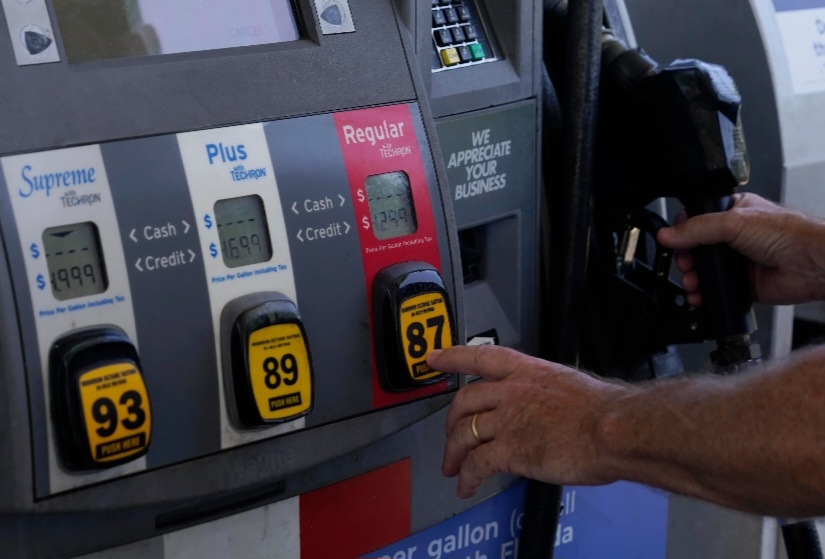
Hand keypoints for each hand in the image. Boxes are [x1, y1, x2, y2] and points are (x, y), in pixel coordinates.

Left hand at [429, 345, 628, 497]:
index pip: (480, 356)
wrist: (614, 429)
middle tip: (449, 434)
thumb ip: (548, 394)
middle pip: (464, 400)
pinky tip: (467, 485)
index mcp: (528, 371)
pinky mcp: (509, 449)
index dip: (452, 357)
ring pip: (464, 433)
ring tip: (453, 467)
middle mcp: (512, 391)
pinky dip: (467, 477)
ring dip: (453, 453)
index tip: (434, 358)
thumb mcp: (571, 387)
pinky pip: (476, 464)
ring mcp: (508, 420)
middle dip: (450, 420)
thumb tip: (547, 407)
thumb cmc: (605, 411)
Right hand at [656, 193, 824, 305]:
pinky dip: (704, 296)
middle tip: (685, 264)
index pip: (697, 220)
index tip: (673, 241)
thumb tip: (668, 234)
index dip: (682, 231)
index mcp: (733, 212)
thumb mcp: (733, 222)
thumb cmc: (788, 234)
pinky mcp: (743, 284)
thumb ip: (697, 229)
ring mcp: (738, 261)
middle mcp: (734, 236)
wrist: (811, 263)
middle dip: (685, 259)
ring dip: (692, 279)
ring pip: (704, 271)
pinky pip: (716, 291)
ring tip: (691, 282)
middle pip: (696, 248)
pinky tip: (699, 296)